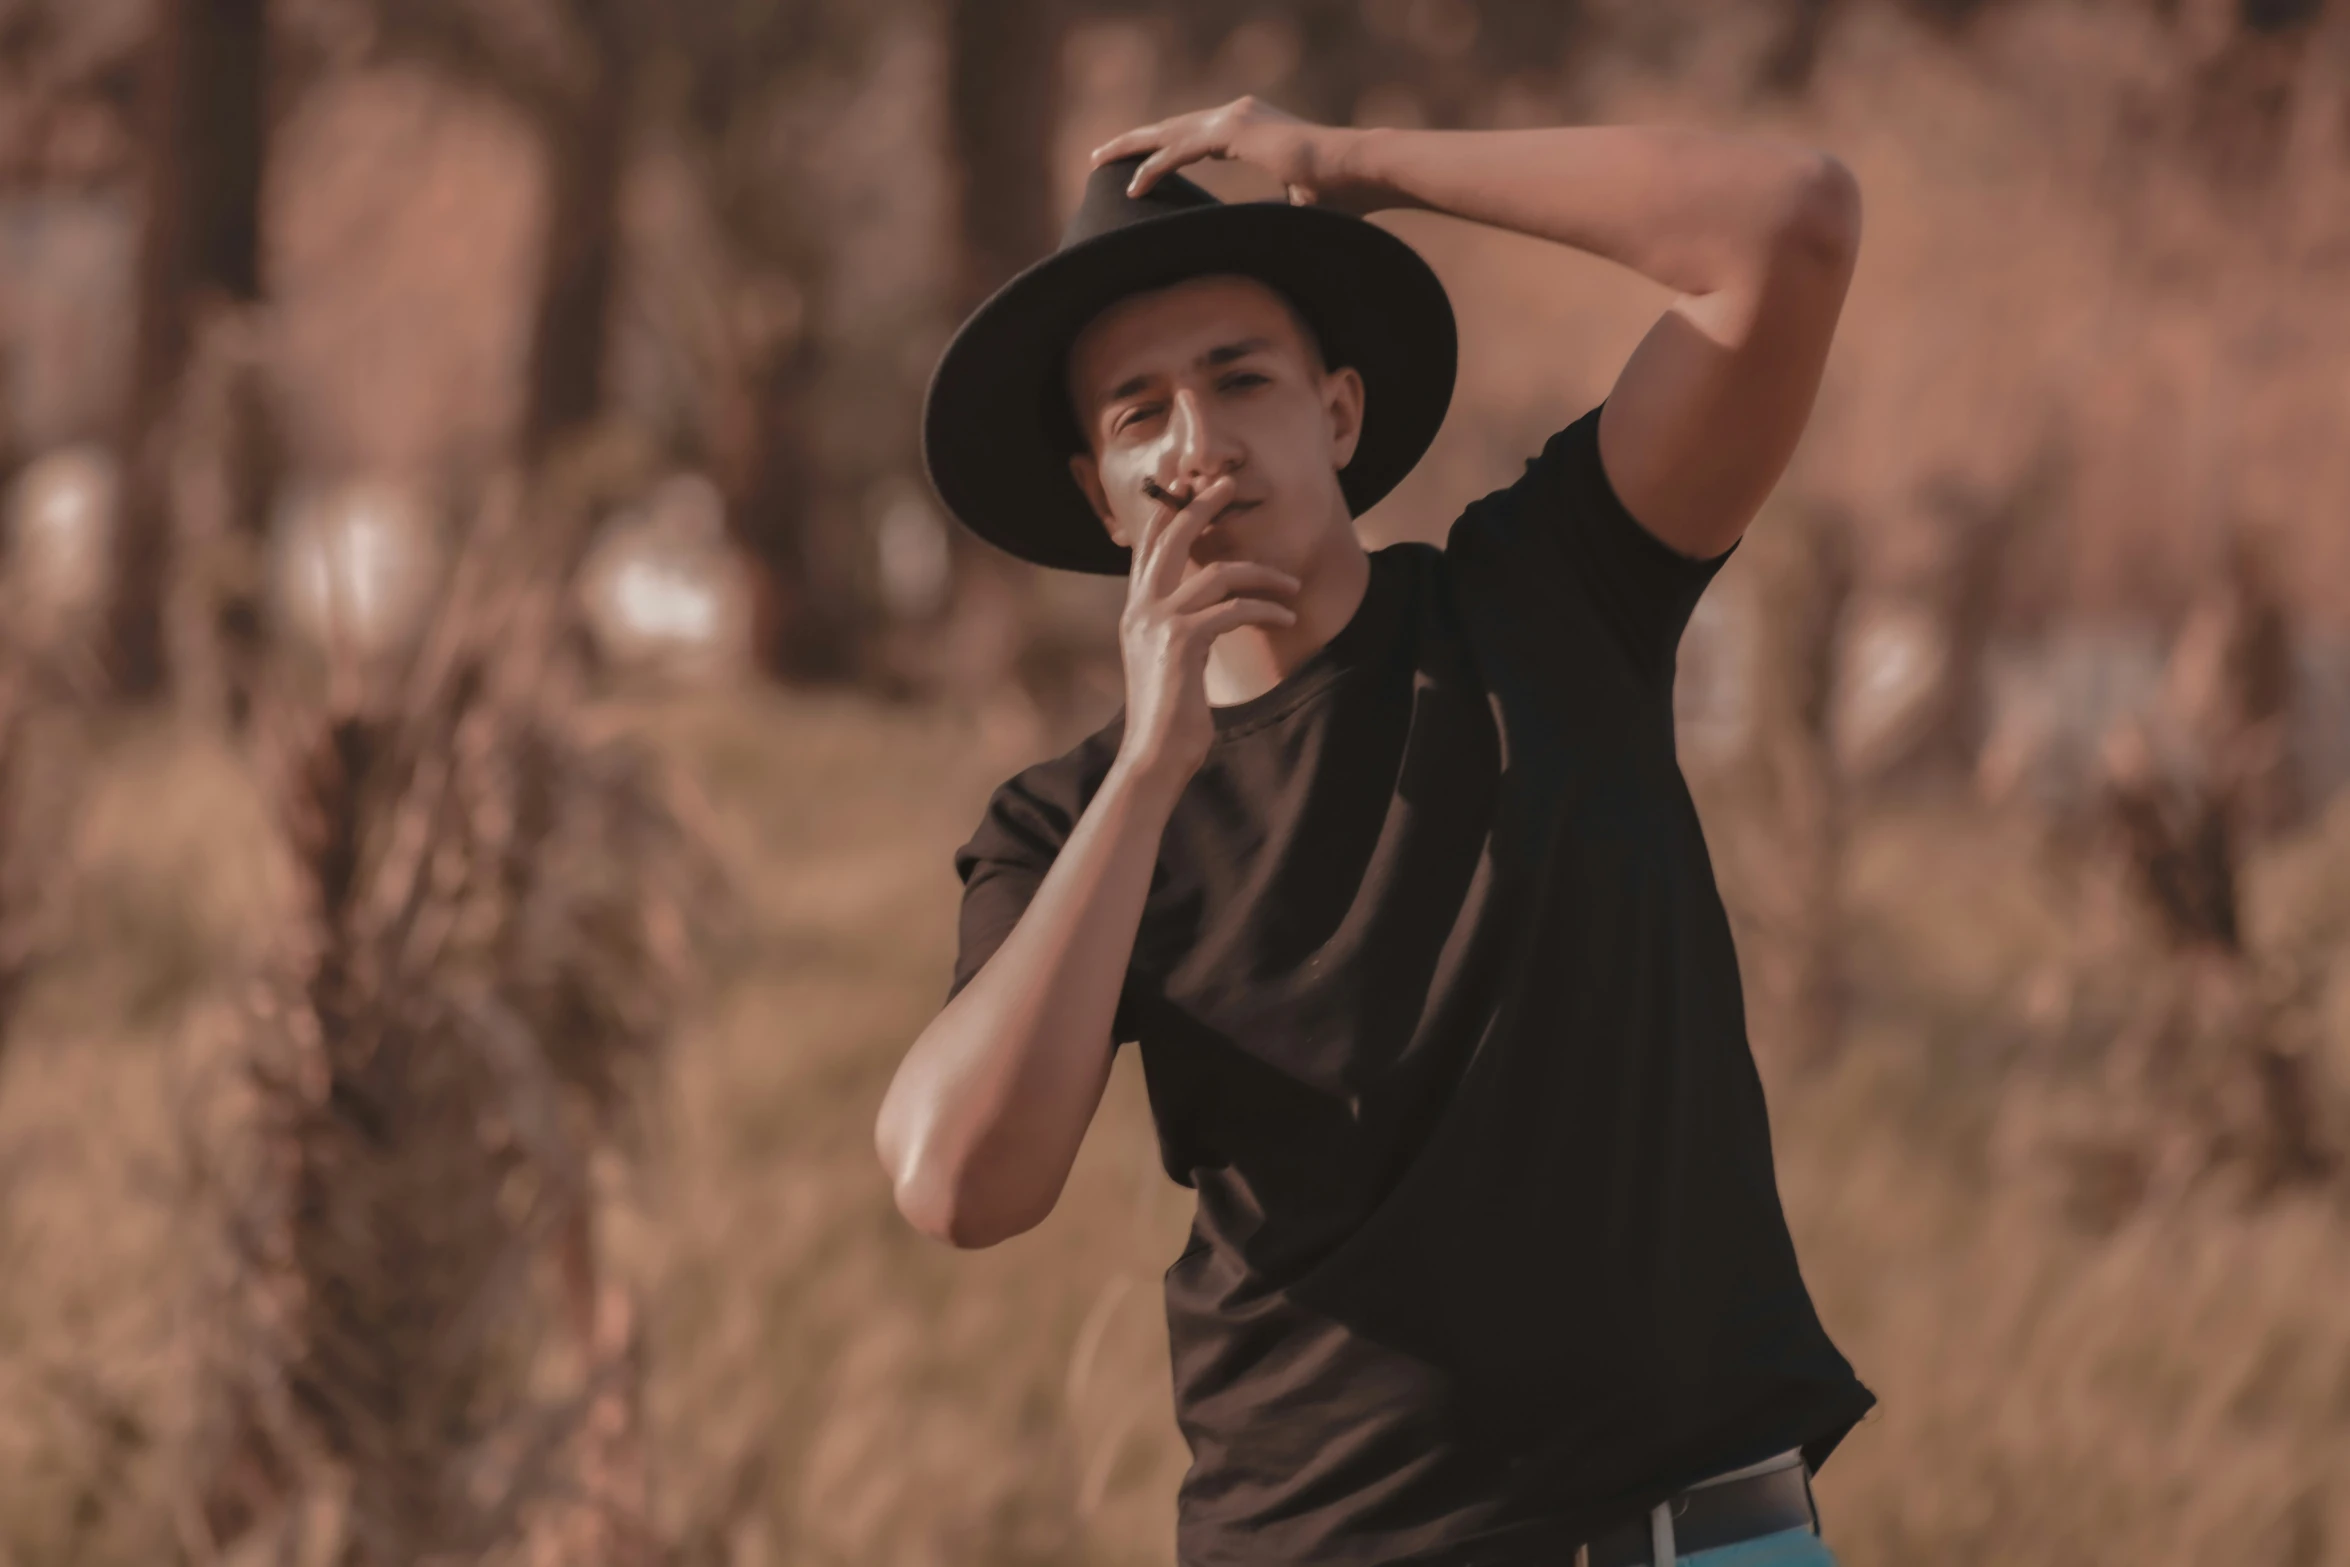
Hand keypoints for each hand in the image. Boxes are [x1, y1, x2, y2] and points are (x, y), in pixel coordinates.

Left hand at [1089, 96, 1383, 215]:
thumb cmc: (1341, 194)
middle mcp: (1240, 114)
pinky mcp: (1235, 132)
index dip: (1164, 148)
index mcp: (1252, 127)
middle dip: (1135, 142)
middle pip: (1173, 128)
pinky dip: (1154, 168)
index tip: (1138, 165)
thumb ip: (1273, 214)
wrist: (1362, 172)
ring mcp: (1236, 118)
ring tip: (1098, 162)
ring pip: (1168, 133)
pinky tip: (1132, 186)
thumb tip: (1267, 241)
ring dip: (1130, 148)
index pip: (1195, 135)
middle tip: (1100, 156)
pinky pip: (1182, 151)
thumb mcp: (1296, 205)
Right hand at [1112, 474, 1299, 790]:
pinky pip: (1233, 608)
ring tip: (1292, 586)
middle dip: (1202, 505)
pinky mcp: (1182, 642)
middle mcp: (1140, 609)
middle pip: (1171, 538)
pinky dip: (1266, 608)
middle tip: (1229, 483)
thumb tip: (1208, 612)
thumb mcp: (1167, 662)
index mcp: (1135, 611)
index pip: (1148, 547)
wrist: (1154, 755)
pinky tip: (1286, 616)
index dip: (1169, 513)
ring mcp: (1158, 623)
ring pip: (1217, 574)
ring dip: (1263, 575)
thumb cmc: (1169, 715)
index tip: (1194, 488)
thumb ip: (1179, 629)